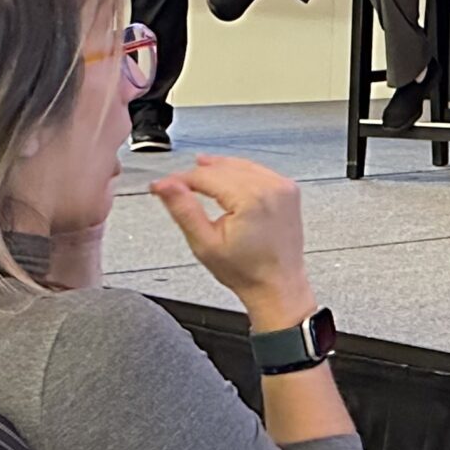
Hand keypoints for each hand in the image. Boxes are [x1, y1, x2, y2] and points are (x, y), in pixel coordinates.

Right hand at [151, 155, 312, 324]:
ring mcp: (283, 186)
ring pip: (240, 165)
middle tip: (172, 185)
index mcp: (251, 199)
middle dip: (196, 174)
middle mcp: (271, 187)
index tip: (160, 186)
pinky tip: (224, 175)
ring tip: (193, 173)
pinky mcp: (289, 189)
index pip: (206, 176)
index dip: (179, 179)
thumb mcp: (205, 243)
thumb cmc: (245, 271)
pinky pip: (257, 171)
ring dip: (216, 168)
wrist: (277, 284)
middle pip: (222, 168)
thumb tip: (165, 185)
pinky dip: (238, 171)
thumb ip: (183, 209)